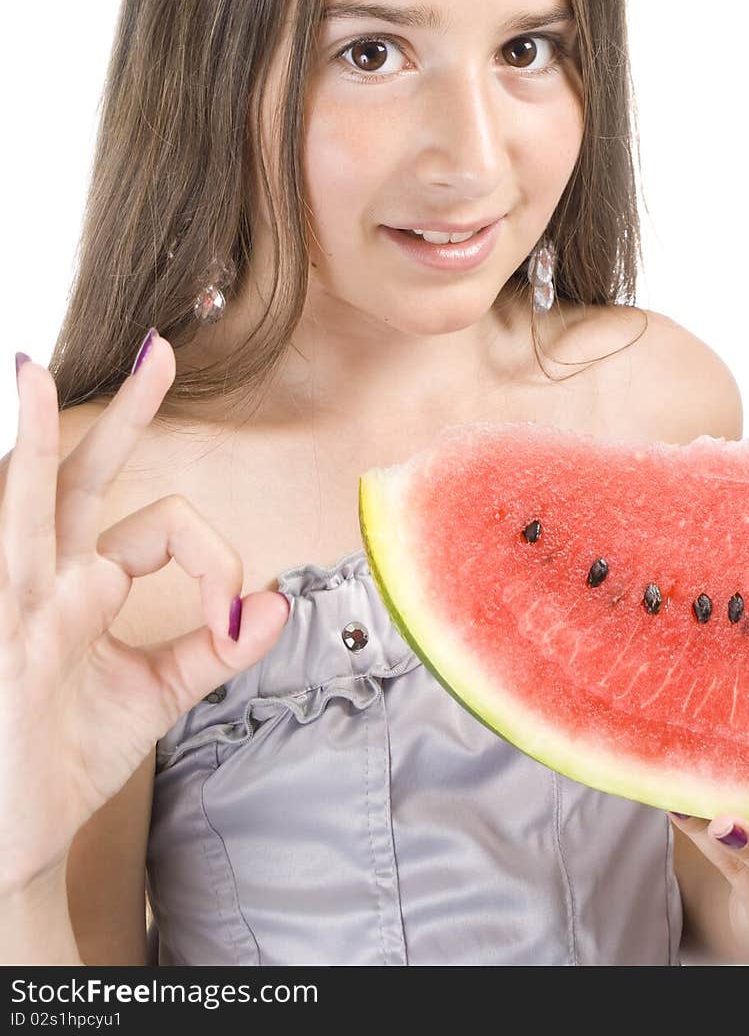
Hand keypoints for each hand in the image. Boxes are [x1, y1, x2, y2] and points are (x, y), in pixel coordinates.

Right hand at [0, 336, 290, 896]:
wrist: (13, 840)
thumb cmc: (66, 758)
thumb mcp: (155, 695)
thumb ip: (214, 649)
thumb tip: (279, 602)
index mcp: (85, 581)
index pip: (161, 524)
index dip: (214, 556)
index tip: (234, 615)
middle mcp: (49, 578)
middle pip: (82, 475)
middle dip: (121, 413)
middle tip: (158, 351)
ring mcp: (18, 605)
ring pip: (25, 504)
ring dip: (28, 439)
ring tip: (27, 373)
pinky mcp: (7, 639)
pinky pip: (9, 567)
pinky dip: (9, 512)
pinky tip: (5, 467)